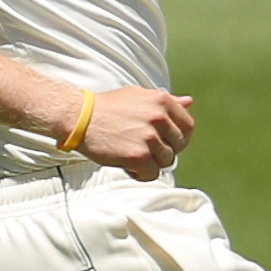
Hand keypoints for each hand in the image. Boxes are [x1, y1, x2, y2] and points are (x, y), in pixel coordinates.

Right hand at [74, 88, 195, 180]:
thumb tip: (190, 102)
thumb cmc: (109, 107)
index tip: (167, 142)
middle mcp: (159, 118)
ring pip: (167, 161)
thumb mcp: (139, 96)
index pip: (188, 126)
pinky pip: (152, 173)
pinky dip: (141, 174)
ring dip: (152, 163)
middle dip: (164, 151)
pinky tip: (128, 165)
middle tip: (146, 150)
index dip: (179, 138)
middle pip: (178, 146)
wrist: (80, 117)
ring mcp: (149, 137)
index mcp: (162, 101)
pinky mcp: (138, 155)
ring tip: (134, 156)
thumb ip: (167, 101)